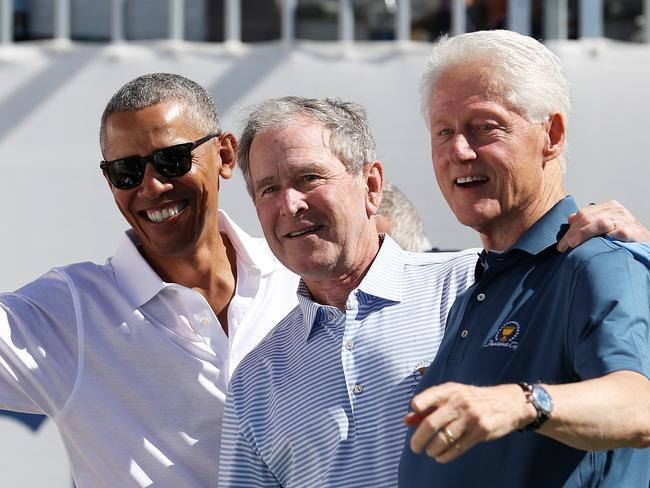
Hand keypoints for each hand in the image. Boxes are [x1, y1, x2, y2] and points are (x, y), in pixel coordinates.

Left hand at [404, 383, 534, 462]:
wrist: (509, 403)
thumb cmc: (474, 399)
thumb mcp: (453, 396)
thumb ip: (429, 407)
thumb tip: (406, 420)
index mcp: (451, 390)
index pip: (431, 395)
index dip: (419, 404)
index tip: (412, 415)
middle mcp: (460, 402)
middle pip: (431, 424)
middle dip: (418, 439)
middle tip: (414, 447)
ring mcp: (471, 417)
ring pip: (444, 439)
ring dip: (432, 449)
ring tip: (430, 452)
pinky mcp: (481, 432)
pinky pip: (458, 448)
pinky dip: (446, 456)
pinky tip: (441, 457)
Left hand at [557, 200, 649, 251]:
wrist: (646, 242)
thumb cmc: (625, 235)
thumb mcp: (607, 224)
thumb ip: (590, 221)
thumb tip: (570, 219)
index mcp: (608, 207)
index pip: (583, 213)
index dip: (570, 228)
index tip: (561, 243)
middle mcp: (616, 210)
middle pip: (587, 218)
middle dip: (572, 233)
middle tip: (563, 246)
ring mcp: (625, 220)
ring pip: (599, 223)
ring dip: (583, 234)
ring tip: (573, 244)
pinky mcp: (633, 231)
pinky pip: (617, 232)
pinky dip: (606, 237)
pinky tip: (597, 244)